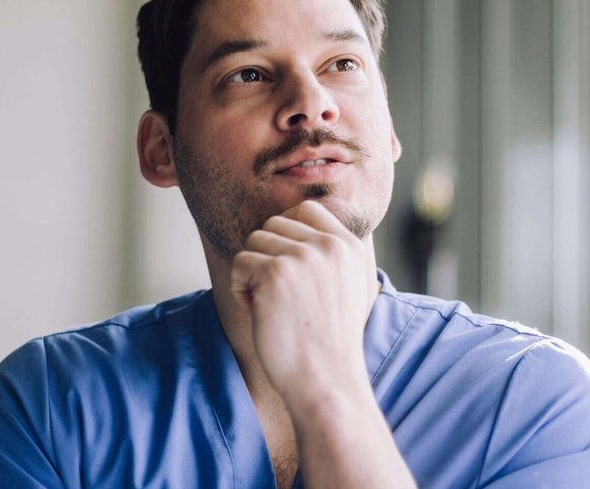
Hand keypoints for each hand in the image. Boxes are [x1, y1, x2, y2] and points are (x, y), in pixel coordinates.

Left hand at [229, 200, 377, 407]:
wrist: (326, 380)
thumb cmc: (329, 341)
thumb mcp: (348, 286)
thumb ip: (329, 253)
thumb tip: (290, 222)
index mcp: (349, 246)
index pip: (307, 209)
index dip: (285, 232)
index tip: (283, 265)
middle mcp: (329, 245)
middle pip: (274, 223)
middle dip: (267, 255)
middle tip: (277, 293)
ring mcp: (303, 257)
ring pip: (254, 241)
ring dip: (252, 272)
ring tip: (269, 304)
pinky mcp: (275, 273)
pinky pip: (240, 263)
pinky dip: (240, 288)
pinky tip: (258, 312)